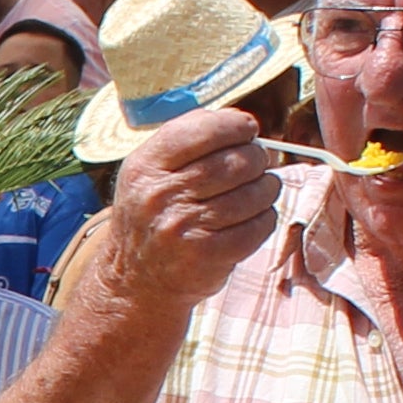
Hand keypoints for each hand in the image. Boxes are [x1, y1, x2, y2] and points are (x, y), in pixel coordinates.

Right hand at [96, 104, 275, 308]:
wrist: (136, 280)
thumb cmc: (154, 216)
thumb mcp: (149, 172)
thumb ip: (186, 140)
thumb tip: (239, 122)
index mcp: (145, 167)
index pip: (202, 130)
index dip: (236, 126)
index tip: (248, 131)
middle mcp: (160, 196)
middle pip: (237, 161)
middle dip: (256, 160)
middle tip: (255, 166)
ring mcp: (183, 227)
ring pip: (254, 193)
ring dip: (266, 190)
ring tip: (257, 193)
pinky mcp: (207, 255)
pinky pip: (258, 226)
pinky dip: (265, 219)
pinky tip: (253, 219)